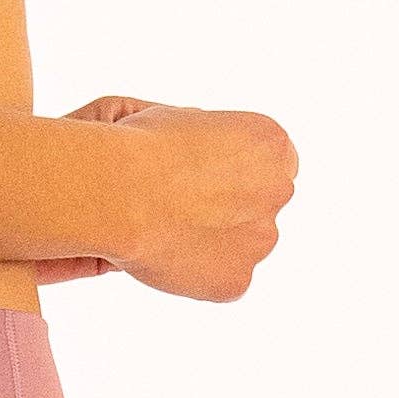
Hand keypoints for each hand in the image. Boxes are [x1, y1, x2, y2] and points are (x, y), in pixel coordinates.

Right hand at [63, 92, 299, 301]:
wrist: (118, 193)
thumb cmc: (141, 148)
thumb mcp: (185, 118)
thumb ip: (213, 141)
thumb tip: (208, 155)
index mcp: (273, 145)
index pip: (272, 164)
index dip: (236, 172)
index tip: (208, 178)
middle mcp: (279, 191)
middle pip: (262, 205)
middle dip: (232, 208)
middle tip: (185, 207)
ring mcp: (262, 240)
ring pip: (245, 244)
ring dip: (217, 241)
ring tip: (170, 230)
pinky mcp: (239, 279)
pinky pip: (224, 277)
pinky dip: (201, 271)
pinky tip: (169, 253)